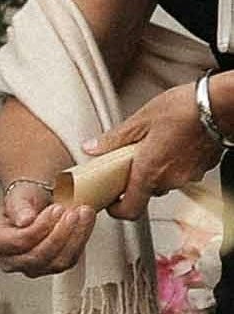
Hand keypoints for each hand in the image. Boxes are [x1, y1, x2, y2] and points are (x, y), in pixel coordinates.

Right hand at [0, 175, 99, 279]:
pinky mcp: (52, 267)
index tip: (55, 210)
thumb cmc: (25, 201)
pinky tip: (84, 222)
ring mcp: (31, 267)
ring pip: (57, 262)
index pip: (19, 242)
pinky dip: (81, 240)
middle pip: (38, 255)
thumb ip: (19, 206)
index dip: (40, 227)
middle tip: (71, 212)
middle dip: (59, 233)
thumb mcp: (18, 195)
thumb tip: (24, 220)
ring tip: (82, 213)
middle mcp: (10, 260)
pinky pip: (70, 260)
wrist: (37, 204)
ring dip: (74, 237)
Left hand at [109, 81, 221, 208]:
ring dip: (157, 169)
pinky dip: (175, 162)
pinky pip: (183, 171)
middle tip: (129, 160)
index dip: (117, 209)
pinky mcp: (203, 167)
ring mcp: (190, 176)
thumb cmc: (184, 109)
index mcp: (150, 172)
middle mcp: (171, 180)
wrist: (219, 104)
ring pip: (166, 180)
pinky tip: (173, 142)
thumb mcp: (140, 120)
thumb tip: (93, 148)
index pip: (130, 209)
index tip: (111, 201)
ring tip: (153, 145)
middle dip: (137, 178)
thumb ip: (114, 139)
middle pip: (148, 191)